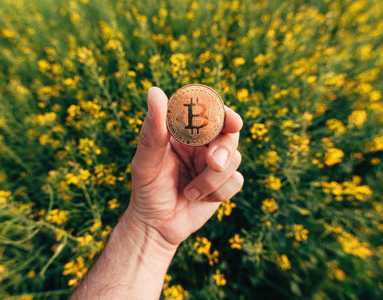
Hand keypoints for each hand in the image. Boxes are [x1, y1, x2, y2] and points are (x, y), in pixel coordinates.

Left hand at [126, 86, 243, 247]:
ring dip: (213, 178)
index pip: (207, 110)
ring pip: (234, 158)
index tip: (228, 119)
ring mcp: (214, 163)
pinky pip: (236, 181)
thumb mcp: (145, 161)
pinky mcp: (223, 184)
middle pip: (229, 132)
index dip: (221, 111)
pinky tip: (197, 198)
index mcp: (183, 131)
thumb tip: (154, 91)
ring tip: (190, 192)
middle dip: (224, 148)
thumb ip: (152, 130)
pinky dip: (217, 192)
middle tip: (213, 162)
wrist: (156, 225)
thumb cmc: (146, 190)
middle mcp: (202, 144)